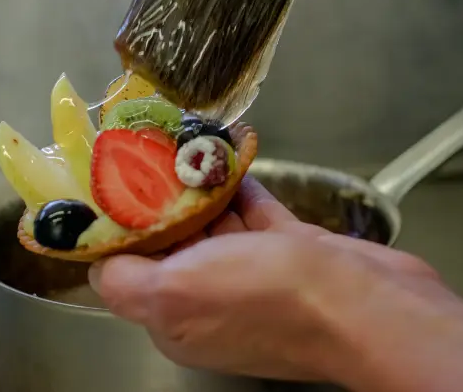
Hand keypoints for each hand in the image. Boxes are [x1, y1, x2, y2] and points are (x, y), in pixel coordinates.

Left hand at [88, 177, 452, 384]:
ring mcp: (255, 274)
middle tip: (145, 150)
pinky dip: (241, 186)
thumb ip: (126, 282)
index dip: (119, 231)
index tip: (111, 184)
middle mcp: (212, 299)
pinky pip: (256, 213)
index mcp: (177, 318)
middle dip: (159, 200)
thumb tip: (96, 267)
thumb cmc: (270, 297)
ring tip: (182, 144)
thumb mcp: (176, 295)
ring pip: (215, 225)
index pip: (132, 272)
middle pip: (173, 243)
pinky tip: (230, 154)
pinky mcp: (292, 252)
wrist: (365, 302)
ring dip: (199, 188)